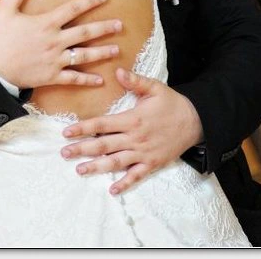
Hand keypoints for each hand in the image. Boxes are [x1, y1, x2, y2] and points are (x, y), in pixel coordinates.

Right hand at [0, 0, 121, 89]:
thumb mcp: (3, 10)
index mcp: (46, 23)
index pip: (73, 9)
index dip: (90, 1)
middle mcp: (55, 41)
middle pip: (85, 33)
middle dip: (104, 28)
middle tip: (119, 25)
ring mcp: (55, 60)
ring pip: (84, 56)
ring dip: (102, 52)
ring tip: (116, 49)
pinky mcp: (52, 76)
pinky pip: (74, 78)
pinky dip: (87, 79)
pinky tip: (100, 80)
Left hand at [60, 68, 202, 195]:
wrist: (196, 122)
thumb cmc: (172, 103)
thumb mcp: (155, 88)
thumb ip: (135, 81)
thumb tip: (117, 71)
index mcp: (132, 119)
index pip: (101, 125)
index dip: (83, 129)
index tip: (66, 132)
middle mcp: (135, 138)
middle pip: (103, 146)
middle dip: (82, 149)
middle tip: (64, 153)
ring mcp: (143, 153)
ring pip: (116, 162)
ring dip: (96, 167)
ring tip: (79, 170)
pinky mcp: (152, 163)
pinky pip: (136, 175)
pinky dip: (125, 183)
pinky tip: (112, 190)